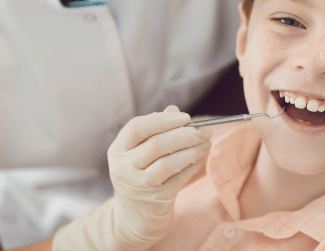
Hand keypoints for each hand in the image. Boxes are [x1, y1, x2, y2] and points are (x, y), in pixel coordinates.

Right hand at [52, 106, 210, 249]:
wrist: (134, 214)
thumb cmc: (141, 172)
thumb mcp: (140, 150)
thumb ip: (155, 128)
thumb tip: (174, 109)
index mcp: (118, 149)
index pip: (138, 127)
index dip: (164, 120)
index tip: (186, 117)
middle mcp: (124, 167)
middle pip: (157, 144)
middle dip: (185, 134)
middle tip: (205, 130)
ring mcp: (139, 185)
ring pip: (169, 163)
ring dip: (193, 150)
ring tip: (207, 142)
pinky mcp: (156, 198)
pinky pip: (179, 178)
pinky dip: (193, 165)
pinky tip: (201, 157)